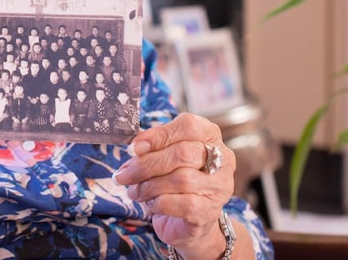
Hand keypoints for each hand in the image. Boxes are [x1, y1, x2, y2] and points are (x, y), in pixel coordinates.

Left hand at [112, 113, 234, 258]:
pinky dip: (159, 203)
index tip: (134, 147)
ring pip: (181, 179)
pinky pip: (183, 204)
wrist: (189, 221)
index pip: (188, 126)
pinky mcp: (210, 211)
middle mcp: (222, 159)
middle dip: (147, 164)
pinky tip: (150, 204)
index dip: (159, 135)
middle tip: (125, 174)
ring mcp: (219, 186)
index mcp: (210, 136)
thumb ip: (153, 147)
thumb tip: (134, 147)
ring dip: (150, 185)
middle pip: (183, 153)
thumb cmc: (175, 181)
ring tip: (134, 191)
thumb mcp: (165, 156)